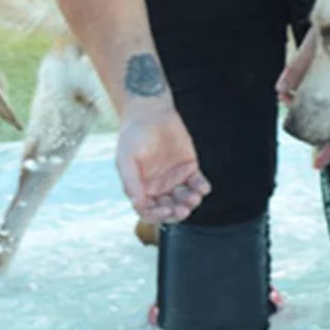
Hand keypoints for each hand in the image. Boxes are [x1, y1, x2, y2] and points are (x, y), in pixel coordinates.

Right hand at [114, 99, 211, 224]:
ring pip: (185, 200)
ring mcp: (175, 179)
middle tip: (183, 209)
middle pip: (169, 209)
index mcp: (141, 189)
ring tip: (194, 196)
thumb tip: (137, 204)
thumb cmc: (134, 136)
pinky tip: (202, 187)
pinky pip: (198, 184)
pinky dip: (202, 188)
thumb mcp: (127, 159)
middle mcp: (158, 188)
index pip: (149, 212)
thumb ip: (131, 182)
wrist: (151, 113)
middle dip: (177, 212)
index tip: (167, 210)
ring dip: (191, 202)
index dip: (158, 216)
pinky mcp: (190, 169)